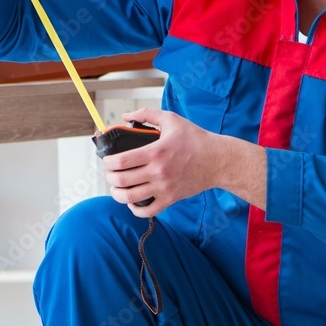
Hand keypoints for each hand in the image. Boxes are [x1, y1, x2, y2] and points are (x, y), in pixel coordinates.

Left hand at [102, 108, 267, 215]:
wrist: (218, 160)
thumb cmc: (196, 139)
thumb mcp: (171, 120)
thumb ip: (147, 114)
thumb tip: (125, 116)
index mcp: (156, 151)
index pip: (121, 161)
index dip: (108, 162)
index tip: (107, 160)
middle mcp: (158, 172)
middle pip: (122, 181)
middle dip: (109, 178)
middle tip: (111, 173)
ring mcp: (164, 188)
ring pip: (130, 198)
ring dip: (117, 194)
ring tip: (117, 188)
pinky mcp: (171, 199)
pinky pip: (147, 212)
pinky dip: (135, 209)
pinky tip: (133, 201)